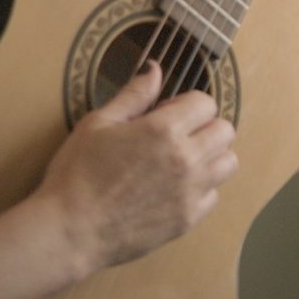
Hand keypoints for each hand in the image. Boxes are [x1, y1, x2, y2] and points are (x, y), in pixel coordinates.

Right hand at [32, 66, 237, 273]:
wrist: (70, 231)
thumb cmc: (77, 174)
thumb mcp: (98, 124)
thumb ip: (134, 95)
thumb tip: (154, 68)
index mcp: (164, 130)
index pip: (206, 103)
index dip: (186, 104)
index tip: (165, 114)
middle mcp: (186, 159)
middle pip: (225, 131)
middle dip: (204, 127)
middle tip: (176, 136)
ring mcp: (191, 191)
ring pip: (228, 163)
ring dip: (211, 157)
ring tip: (182, 162)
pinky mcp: (188, 219)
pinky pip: (214, 195)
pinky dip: (202, 189)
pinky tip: (175, 189)